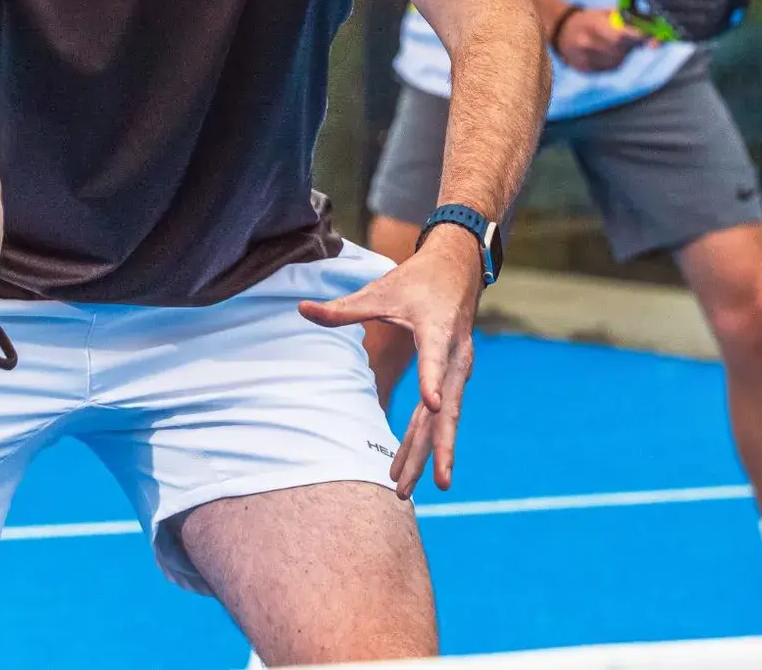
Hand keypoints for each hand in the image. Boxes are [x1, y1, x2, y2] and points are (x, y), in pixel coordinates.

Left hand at [298, 231, 483, 497]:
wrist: (459, 270)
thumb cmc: (418, 280)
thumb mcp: (381, 289)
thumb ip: (344, 308)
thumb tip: (301, 310)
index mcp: (437, 329)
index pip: (434, 357)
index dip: (432, 380)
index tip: (432, 404)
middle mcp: (454, 356)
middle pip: (444, 409)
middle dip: (431, 449)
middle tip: (414, 485)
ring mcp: (457, 371)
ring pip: (443, 420)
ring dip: (426, 455)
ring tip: (404, 490)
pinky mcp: (453, 378)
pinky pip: (440, 415)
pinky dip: (425, 440)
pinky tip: (408, 466)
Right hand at [551, 5, 649, 73]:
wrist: (560, 31)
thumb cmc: (589, 20)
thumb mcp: (605, 13)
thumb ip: (627, 19)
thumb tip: (654, 27)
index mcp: (593, 25)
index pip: (621, 35)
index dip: (639, 38)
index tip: (654, 37)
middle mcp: (588, 44)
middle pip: (621, 50)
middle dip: (633, 45)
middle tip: (637, 38)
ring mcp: (585, 59)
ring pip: (617, 61)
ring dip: (623, 53)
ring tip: (614, 43)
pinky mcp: (585, 70)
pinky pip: (609, 68)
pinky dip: (614, 60)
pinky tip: (606, 52)